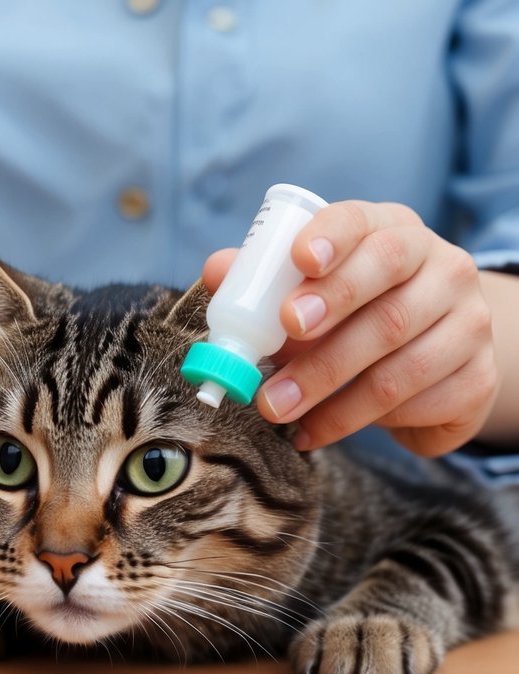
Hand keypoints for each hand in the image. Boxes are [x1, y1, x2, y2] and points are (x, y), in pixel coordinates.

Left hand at [203, 200, 499, 456]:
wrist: (434, 356)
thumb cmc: (354, 311)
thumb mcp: (309, 288)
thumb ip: (262, 277)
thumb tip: (217, 270)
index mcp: (392, 231)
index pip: (364, 222)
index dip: (332, 238)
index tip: (300, 260)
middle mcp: (442, 267)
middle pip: (387, 296)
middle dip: (327, 328)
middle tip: (276, 353)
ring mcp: (470, 322)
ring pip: (400, 361)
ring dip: (330, 392)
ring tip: (277, 410)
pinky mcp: (478, 377)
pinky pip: (420, 403)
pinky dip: (360, 422)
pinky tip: (316, 430)